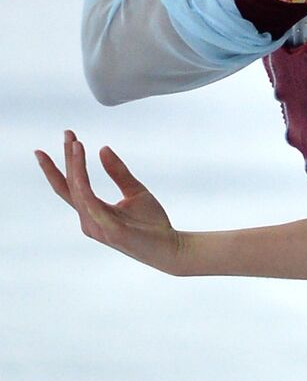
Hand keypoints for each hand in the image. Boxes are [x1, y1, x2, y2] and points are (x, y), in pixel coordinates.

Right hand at [35, 131, 184, 274]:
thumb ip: (118, 172)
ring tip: (76, 143)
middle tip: (67, 133)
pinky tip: (81, 165)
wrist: (170, 247)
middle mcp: (88, 220)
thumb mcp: (135, 191)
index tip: (62, 142)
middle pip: (70, 186)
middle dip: (66, 159)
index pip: (71, 187)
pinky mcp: (108, 229)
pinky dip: (83, 182)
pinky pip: (90, 202)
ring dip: (74, 165)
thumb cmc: (152, 224)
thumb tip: (103, 148)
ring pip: (77, 191)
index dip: (60, 166)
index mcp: (93, 212)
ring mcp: (95, 226)